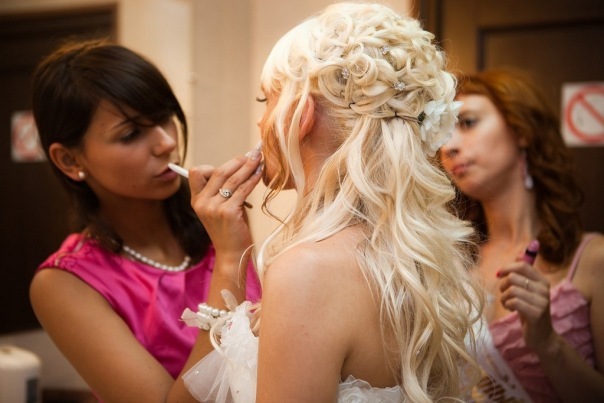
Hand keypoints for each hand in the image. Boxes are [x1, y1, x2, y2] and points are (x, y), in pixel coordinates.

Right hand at [188, 148, 262, 270]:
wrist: (232, 255)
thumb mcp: (219, 209)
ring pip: (232, 179)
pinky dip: (253, 178)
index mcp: (196, 200)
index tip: (233, 164)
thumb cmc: (230, 230)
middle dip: (237, 161)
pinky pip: (242, 189)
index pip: (197, 172)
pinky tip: (260, 172)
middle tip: (252, 154)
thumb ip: (221, 191)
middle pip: (218, 171)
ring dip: (248, 166)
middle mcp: (202, 203)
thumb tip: (238, 166)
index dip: (214, 166)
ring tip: (259, 158)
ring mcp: (213, 208)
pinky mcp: (228, 212)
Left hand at [496, 257, 556, 351]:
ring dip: (504, 297)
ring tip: (507, 303)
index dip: (507, 267)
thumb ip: (524, 273)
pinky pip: (514, 302)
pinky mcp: (536, 313)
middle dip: (503, 285)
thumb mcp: (527, 290)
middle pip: (514, 277)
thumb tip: (520, 254)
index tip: (498, 274)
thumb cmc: (529, 309)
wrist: (541, 335)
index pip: (523, 265)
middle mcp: (544, 289)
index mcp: (542, 280)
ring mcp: (542, 301)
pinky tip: (510, 309)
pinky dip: (507, 305)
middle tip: (504, 294)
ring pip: (512, 290)